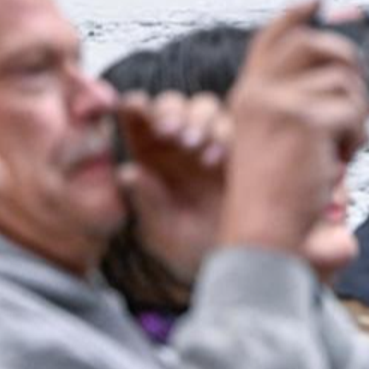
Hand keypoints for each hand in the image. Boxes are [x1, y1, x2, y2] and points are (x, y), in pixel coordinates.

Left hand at [117, 90, 229, 280]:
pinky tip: (219, 159)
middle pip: (174, 104)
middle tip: (172, 134)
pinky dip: (227, 135)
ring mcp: (211, 142)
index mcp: (149, 153)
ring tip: (198, 151)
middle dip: (172, 112)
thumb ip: (146, 202)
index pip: (138, 115)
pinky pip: (236, 128)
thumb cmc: (186, 249)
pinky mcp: (241, 150)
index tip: (134, 107)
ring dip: (200, 122)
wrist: (229, 264)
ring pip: (205, 108)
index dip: (135, 106)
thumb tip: (127, 173)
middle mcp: (178, 142)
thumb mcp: (162, 232)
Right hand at [221, 2, 368, 257]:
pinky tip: (339, 161)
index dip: (296, 16)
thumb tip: (350, 61)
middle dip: (349, 65)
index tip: (317, 0)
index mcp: (248, 97)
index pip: (272, 39)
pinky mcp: (305, 120)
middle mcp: (259, 93)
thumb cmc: (279, 199)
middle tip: (357, 97)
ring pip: (345, 81)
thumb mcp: (284, 138)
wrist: (263, 235)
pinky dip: (357, 139)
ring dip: (355, 114)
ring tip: (339, 147)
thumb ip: (305, 100)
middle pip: (317, 46)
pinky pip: (355, 113)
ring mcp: (280, 103)